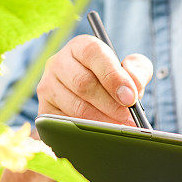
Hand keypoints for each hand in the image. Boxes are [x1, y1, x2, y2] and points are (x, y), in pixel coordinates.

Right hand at [36, 35, 152, 124]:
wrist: (95, 100)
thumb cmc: (113, 82)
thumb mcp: (129, 70)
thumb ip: (137, 70)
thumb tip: (133, 85)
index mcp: (80, 46)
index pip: (93, 54)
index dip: (113, 76)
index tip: (130, 98)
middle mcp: (58, 62)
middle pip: (83, 83)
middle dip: (111, 104)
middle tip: (129, 119)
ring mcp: (48, 87)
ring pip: (75, 106)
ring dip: (101, 121)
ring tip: (119, 129)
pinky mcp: (44, 110)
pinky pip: (65, 124)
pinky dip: (86, 132)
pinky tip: (101, 135)